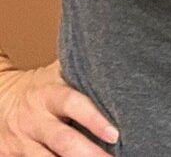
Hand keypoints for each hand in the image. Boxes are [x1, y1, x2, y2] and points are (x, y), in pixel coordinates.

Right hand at [0, 63, 115, 156]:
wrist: (0, 96)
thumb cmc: (43, 86)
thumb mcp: (59, 74)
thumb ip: (84, 74)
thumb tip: (121, 61)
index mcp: (49, 95)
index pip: (73, 105)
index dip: (94, 120)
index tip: (115, 135)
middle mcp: (34, 119)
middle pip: (62, 140)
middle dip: (88, 153)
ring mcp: (21, 141)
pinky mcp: (11, 156)